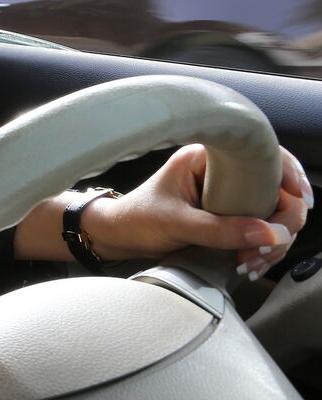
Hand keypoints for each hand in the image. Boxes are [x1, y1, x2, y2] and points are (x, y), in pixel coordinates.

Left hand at [87, 144, 311, 278]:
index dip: (289, 174)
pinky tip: (249, 263)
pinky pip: (260, 228)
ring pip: (273, 213)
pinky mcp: (228, 215)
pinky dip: (262, 248)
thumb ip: (220, 230)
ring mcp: (227, 194)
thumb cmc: (136, 219)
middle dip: (281, 223)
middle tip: (265, 249)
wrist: (117, 236)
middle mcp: (222, 171)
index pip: (262, 154)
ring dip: (272, 241)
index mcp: (207, 156)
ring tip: (249, 263)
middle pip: (277, 189)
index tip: (300, 199)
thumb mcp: (176, 224)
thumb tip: (270, 234)